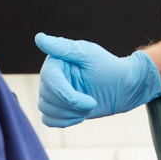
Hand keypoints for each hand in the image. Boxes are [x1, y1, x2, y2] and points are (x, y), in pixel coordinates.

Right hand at [36, 33, 160, 127]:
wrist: (121, 88)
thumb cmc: (109, 68)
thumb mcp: (89, 55)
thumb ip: (63, 48)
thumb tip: (39, 38)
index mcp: (56, 61)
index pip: (48, 78)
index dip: (65, 93)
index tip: (89, 101)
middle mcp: (50, 76)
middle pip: (46, 96)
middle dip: (72, 105)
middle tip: (93, 103)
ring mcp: (52, 93)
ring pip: (45, 109)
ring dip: (70, 114)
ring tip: (88, 107)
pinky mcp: (56, 108)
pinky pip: (47, 120)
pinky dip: (64, 121)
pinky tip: (80, 115)